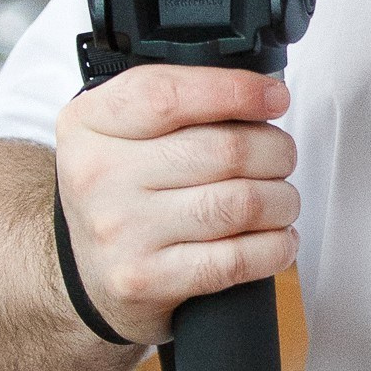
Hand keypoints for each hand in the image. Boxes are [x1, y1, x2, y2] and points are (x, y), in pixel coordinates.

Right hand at [54, 65, 299, 342]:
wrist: (88, 272)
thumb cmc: (121, 193)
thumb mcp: (119, 131)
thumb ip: (179, 102)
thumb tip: (262, 94)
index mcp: (89, 124)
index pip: (169, 94)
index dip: (236, 91)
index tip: (275, 98)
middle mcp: (98, 176)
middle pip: (223, 150)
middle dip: (275, 150)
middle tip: (281, 156)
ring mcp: (121, 232)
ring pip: (240, 203)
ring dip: (281, 200)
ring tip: (280, 199)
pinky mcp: (147, 280)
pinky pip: (236, 260)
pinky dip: (275, 246)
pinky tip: (278, 239)